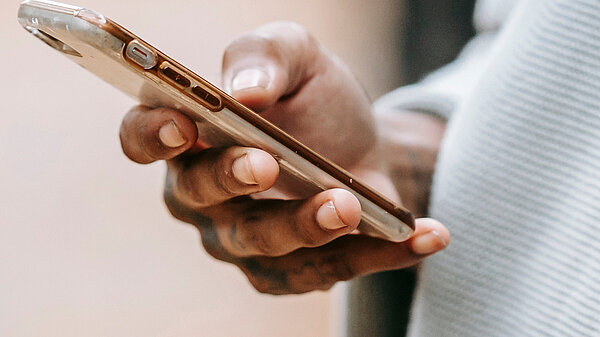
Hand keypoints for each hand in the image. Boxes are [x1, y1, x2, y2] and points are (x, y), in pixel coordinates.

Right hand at [119, 22, 448, 293]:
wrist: (359, 144)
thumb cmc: (314, 100)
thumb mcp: (298, 56)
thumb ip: (265, 56)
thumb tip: (245, 90)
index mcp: (190, 134)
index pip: (142, 138)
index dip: (152, 135)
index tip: (183, 125)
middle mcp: (203, 193)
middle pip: (198, 196)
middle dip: (230, 180)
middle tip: (266, 162)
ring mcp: (244, 237)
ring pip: (261, 245)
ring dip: (305, 227)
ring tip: (348, 202)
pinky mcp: (291, 269)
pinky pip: (325, 271)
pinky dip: (376, 254)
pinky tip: (423, 235)